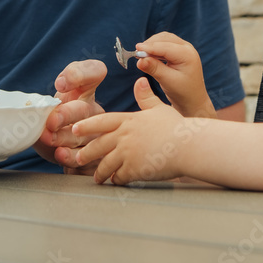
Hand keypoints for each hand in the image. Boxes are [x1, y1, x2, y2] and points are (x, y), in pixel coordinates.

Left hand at [33, 59, 105, 173]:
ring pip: (84, 137)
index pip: (93, 71)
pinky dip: (72, 158)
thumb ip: (46, 97)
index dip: (79, 75)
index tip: (61, 83)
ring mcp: (98, 135)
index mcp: (84, 92)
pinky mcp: (95, 157)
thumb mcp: (46, 103)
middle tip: (50, 121)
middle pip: (84, 110)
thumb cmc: (53, 121)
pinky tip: (61, 156)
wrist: (55, 151)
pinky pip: (87, 159)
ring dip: (66, 139)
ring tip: (51, 141)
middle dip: (66, 115)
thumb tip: (60, 85)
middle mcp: (95, 113)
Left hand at [74, 78, 191, 184]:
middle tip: (78, 158)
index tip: (75, 129)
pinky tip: (115, 182)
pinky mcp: (134, 169)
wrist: (188, 146)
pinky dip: (116, 180)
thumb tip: (140, 81)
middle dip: (87, 153)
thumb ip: (146, 97)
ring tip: (97, 178)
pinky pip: (119, 176)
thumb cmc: (176, 127)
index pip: (102, 122)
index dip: (87, 126)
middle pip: (99, 145)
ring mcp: (128, 153)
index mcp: (129, 120)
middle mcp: (125, 136)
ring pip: (106, 164)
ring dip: (99, 172)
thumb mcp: (159, 108)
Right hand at [135, 32, 214, 118]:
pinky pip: (165, 44)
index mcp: (187, 55)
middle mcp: (187, 48)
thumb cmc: (183, 92)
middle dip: (150, 45)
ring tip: (142, 56)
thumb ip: (154, 69)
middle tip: (138, 54)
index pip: (165, 47)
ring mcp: (184, 48)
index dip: (149, 47)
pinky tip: (149, 57)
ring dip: (152, 45)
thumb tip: (140, 60)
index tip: (136, 50)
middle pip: (164, 39)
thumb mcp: (168, 81)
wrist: (193, 100)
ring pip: (164, 39)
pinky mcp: (179, 51)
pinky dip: (155, 48)